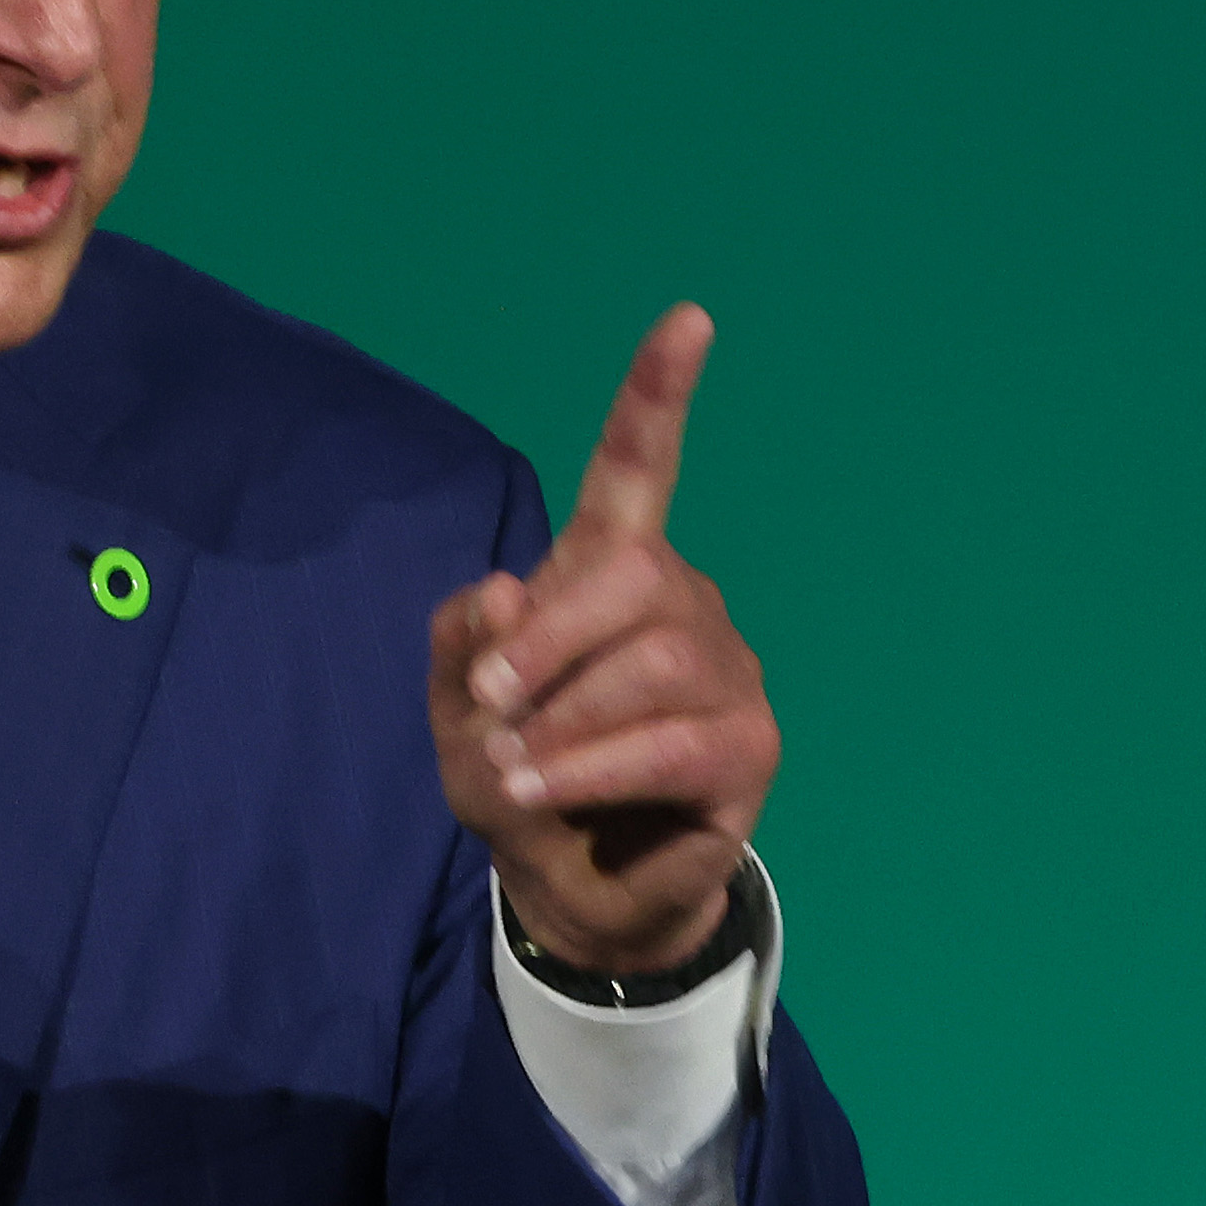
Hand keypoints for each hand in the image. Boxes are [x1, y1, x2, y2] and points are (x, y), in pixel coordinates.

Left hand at [429, 304, 777, 971]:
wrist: (565, 886)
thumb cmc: (515, 775)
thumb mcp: (455, 712)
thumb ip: (459, 648)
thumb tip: (506, 593)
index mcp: (608, 569)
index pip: (640, 466)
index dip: (659, 394)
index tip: (690, 319)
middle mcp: (680, 602)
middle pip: (636, 573)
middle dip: (549, 640)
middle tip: (488, 703)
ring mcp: (726, 671)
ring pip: (657, 663)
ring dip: (566, 723)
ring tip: (516, 772)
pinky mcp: (749, 748)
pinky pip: (679, 743)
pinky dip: (598, 770)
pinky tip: (553, 794)